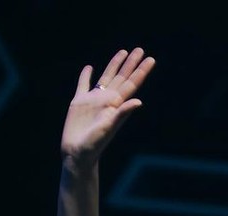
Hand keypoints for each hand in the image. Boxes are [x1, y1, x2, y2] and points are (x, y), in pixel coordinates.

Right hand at [60, 47, 154, 169]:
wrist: (77, 154)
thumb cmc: (94, 144)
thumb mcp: (109, 128)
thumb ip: (122, 113)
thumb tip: (138, 101)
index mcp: (116, 105)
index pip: (131, 84)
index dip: (141, 71)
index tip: (150, 59)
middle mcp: (107, 101)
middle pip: (122, 78)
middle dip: (131, 64)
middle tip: (140, 50)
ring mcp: (93, 101)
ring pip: (106, 77)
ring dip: (114, 65)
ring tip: (123, 52)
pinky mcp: (78, 103)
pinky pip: (83, 85)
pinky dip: (86, 75)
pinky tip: (89, 67)